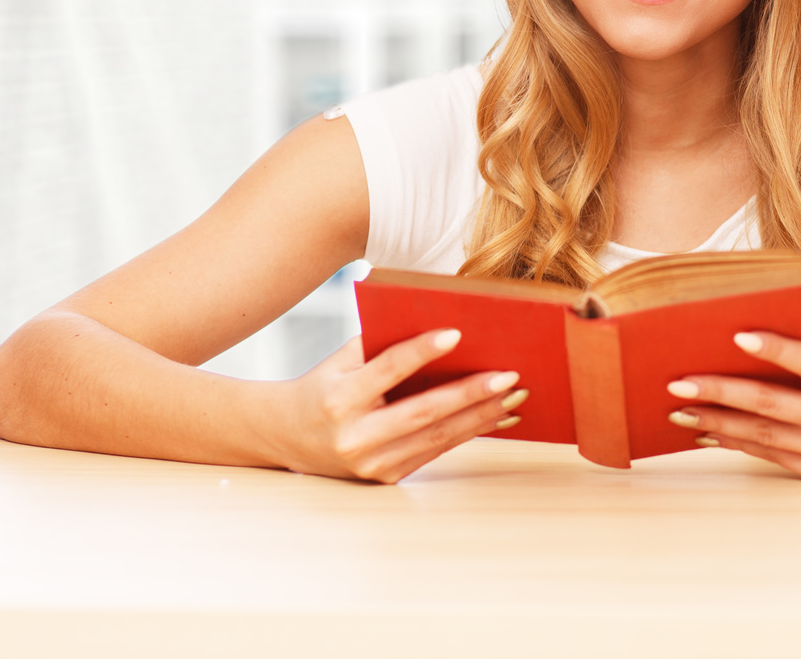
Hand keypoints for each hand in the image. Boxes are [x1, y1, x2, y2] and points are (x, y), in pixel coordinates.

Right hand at [268, 330, 525, 482]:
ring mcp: (371, 464)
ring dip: (482, 417)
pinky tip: (496, 418)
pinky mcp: (386, 478)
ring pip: (437, 437)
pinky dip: (469, 433)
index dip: (422, 351)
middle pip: (423, 412)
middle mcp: (355, 437)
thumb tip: (438, 322)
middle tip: (510, 375)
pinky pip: (435, 452)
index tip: (457, 332)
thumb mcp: (340, 360)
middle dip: (471, 393)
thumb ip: (381, 343)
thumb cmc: (323, 385)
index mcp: (340, 399)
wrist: (286, 436)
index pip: (388, 370)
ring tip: (514, 397)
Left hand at [665, 327, 800, 482]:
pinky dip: (739, 442)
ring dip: (718, 423)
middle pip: (773, 405)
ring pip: (765, 436)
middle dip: (720, 393)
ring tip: (681, 410)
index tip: (737, 335)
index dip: (775, 348)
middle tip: (678, 383)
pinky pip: (773, 456)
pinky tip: (711, 430)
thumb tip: (752, 335)